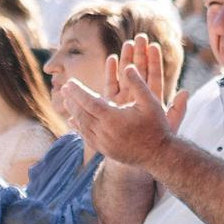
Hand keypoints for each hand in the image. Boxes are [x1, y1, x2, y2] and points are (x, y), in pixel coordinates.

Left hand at [59, 35, 175, 165]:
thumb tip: (128, 67)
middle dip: (71, 100)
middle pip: (81, 113)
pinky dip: (78, 127)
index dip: (77, 91)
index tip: (69, 82)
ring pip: (82, 126)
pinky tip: (75, 121)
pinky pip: (86, 137)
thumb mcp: (151, 102)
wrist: (159, 156)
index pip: (88, 102)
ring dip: (73, 112)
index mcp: (113, 118)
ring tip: (66, 102)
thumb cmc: (156, 127)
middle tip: (63, 89)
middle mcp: (104, 131)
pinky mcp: (105, 151)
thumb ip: (138, 84)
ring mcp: (103, 143)